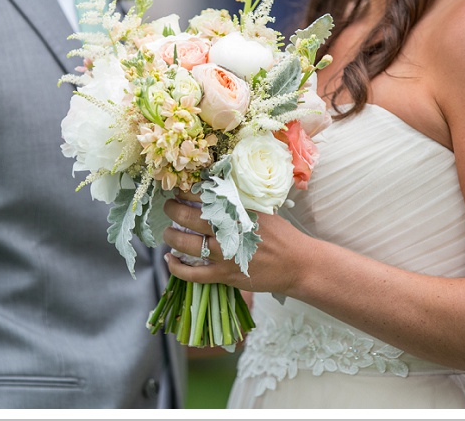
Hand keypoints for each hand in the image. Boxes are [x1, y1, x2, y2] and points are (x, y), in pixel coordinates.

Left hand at [162, 195, 311, 294]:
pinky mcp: (225, 276)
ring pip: (187, 245)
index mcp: (239, 211)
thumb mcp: (262, 211)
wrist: (298, 264)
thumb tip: (214, 192)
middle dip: (173, 209)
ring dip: (171, 236)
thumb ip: (239, 203)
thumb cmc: (281, 235)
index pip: (205, 197)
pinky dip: (177, 268)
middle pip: (190, 218)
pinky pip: (193, 274)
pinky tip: (169, 260)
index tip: (179, 190)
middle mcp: (230, 231)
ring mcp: (226, 255)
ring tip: (167, 232)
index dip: (186, 192)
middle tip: (168, 206)